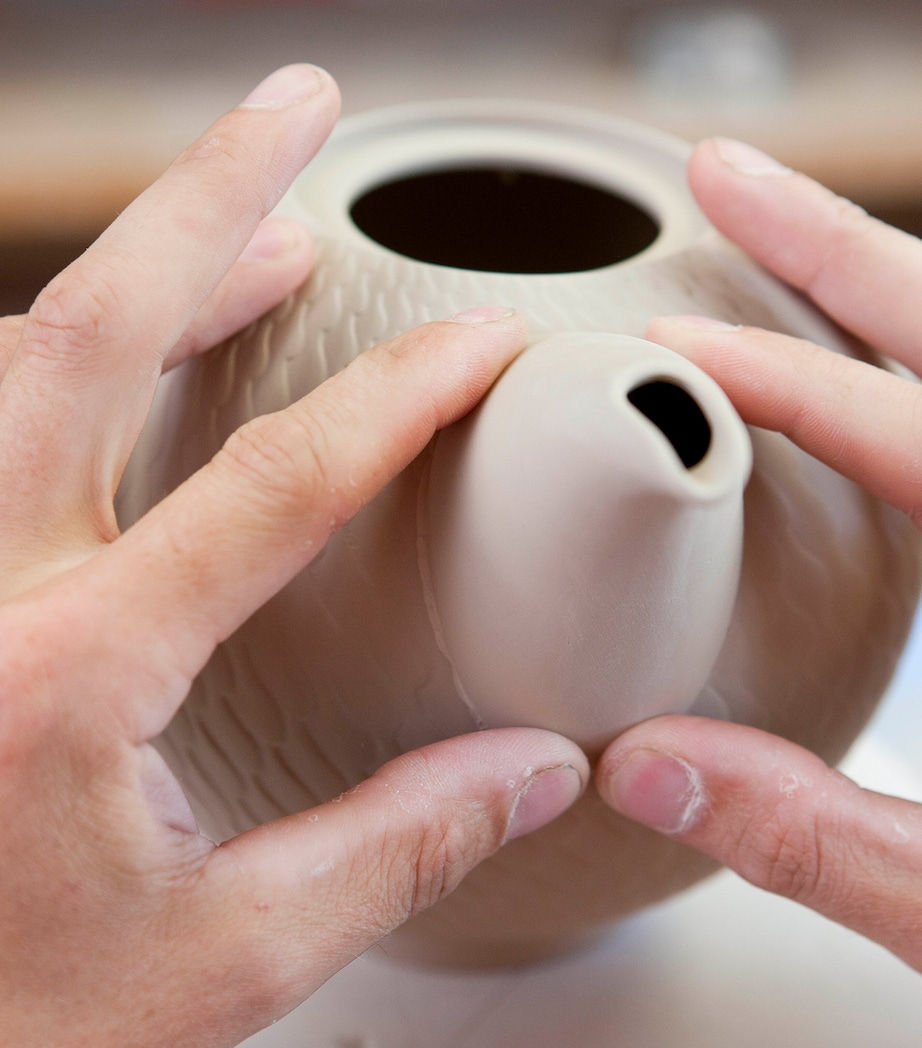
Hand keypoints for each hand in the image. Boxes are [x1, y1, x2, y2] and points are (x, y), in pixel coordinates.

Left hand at [0, 65, 587, 1046]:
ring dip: (148, 273)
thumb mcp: (223, 964)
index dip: (400, 401)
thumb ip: (393, 851)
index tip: (483, 344)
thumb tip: (531, 773)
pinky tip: (131, 358)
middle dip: (211, 201)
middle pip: (90, 331)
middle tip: (298, 115)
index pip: (274, 490)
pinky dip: (69, 360)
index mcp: (64, 683)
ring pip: (21, 360)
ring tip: (258, 233)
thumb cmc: (13, 1032)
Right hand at [596, 137, 921, 971]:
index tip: (666, 352)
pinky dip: (913, 368)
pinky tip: (861, 365)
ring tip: (781, 236)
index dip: (772, 382)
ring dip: (878, 283)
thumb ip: (822, 836)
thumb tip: (648, 767)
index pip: (908, 429)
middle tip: (726, 176)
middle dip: (831, 241)